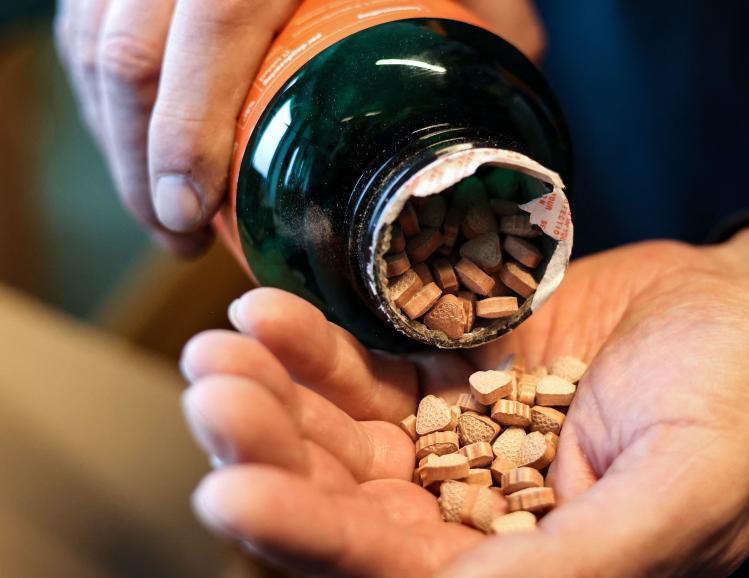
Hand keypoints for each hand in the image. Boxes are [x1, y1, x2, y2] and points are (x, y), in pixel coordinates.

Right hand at [53, 0, 544, 256]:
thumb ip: (490, 9)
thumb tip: (518, 89)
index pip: (213, 25)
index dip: (186, 133)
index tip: (189, 216)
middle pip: (127, 47)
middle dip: (136, 164)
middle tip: (176, 236)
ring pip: (91, 37)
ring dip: (112, 136)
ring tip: (159, 210)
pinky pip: (82, 19)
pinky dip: (101, 89)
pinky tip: (135, 140)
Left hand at [180, 228, 748, 577]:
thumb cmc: (741, 412)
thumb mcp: (683, 500)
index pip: (403, 574)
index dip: (316, 539)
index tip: (230, 492)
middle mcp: (479, 523)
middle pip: (352, 501)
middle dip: (273, 454)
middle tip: (213, 393)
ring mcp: (460, 444)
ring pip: (345, 435)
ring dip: (277, 395)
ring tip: (221, 345)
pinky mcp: (454, 377)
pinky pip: (372, 368)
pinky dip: (319, 345)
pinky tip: (272, 312)